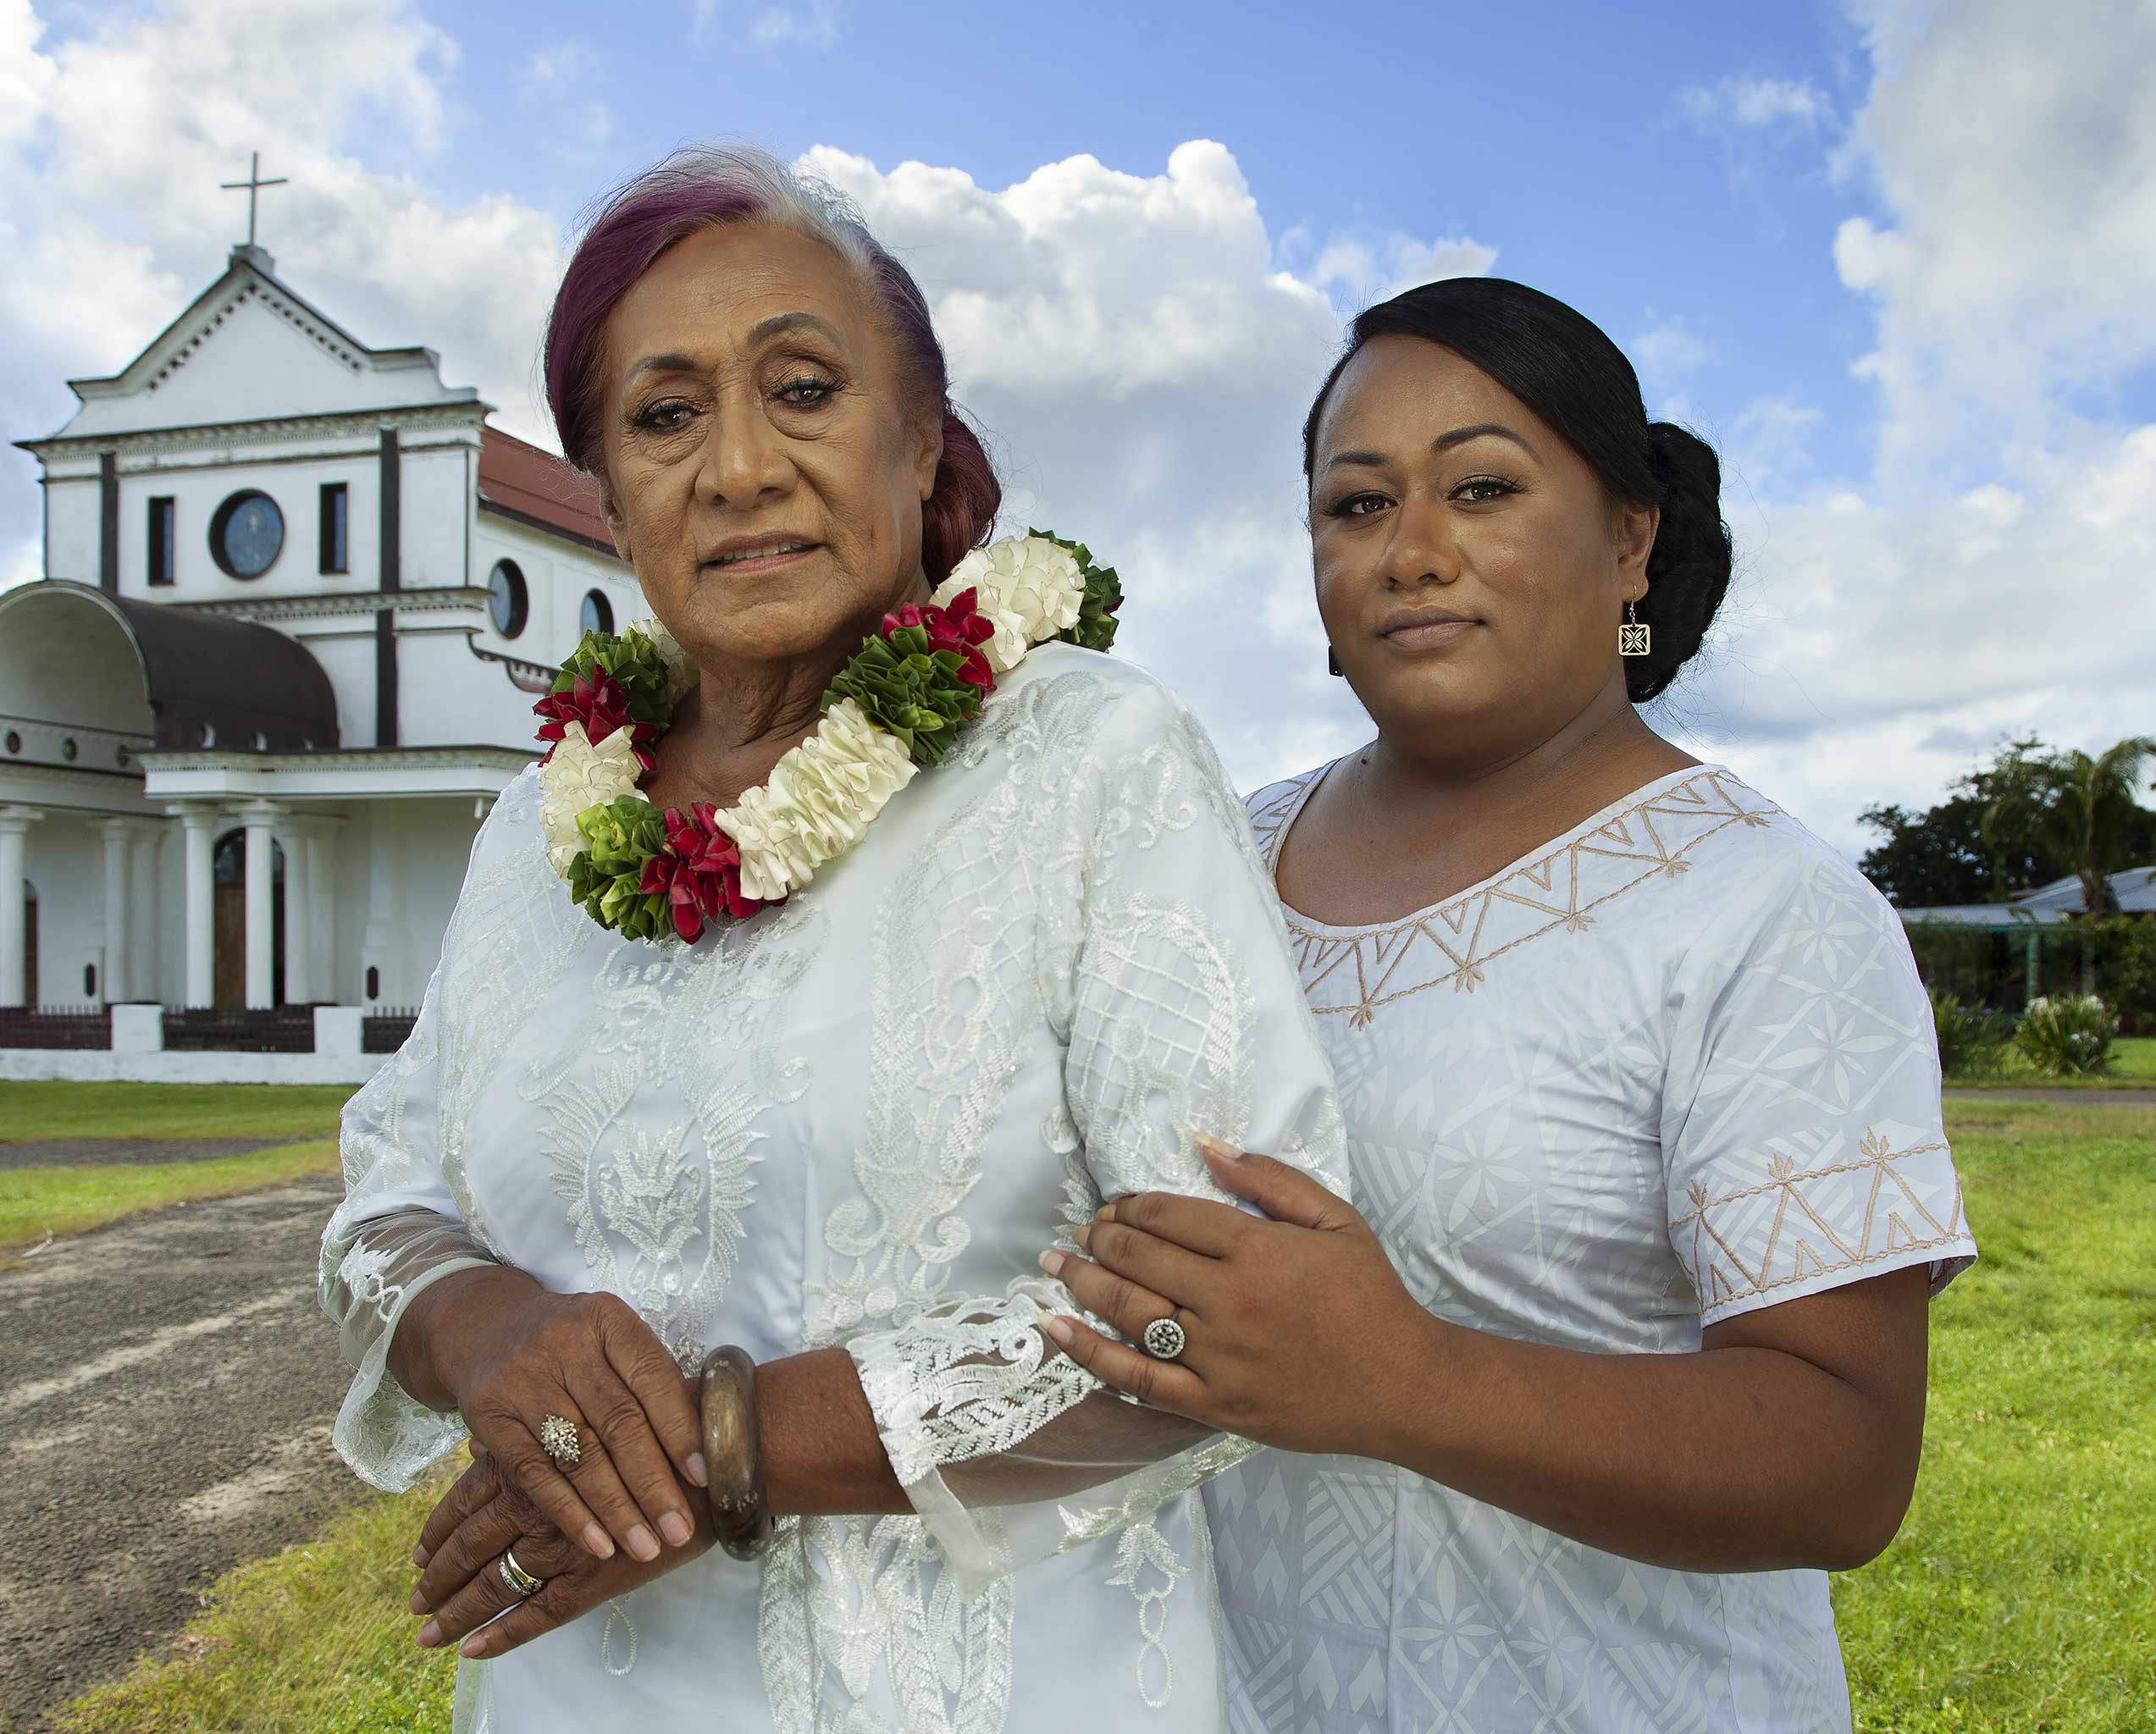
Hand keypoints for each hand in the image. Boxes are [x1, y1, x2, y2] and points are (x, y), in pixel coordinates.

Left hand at [408, 1446, 711, 1659]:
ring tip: (427, 1633)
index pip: (469, 1500)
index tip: (417, 1553)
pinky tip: (473, 1650)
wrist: (718, 1456)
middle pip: (471, 1544)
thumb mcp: (595, 1414)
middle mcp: (535, 1503)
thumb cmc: (663, 1425)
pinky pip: (534, 1615)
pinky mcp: (589, 1579)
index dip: (439, 1528)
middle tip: (414, 1601)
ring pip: (492, 1583)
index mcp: (534, 1459)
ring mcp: (559, 1544)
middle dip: (438, 1575)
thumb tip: (479, 1446)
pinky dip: (502, 1635)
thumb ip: (534, 1435)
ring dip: (456, 1611)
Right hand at [422, 1270, 707, 1564]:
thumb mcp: (610, 1337)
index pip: (652, 1378)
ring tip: (646, 1547)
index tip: (704, 1478)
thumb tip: (701, 1452)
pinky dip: (570, 1514)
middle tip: (679, 1530)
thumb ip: (649, 1381)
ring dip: (616, 1509)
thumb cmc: (571, 1341)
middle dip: (653, 1484)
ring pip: (579, 1455)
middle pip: (618, 1423)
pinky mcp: (489, 1417)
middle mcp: (564, 1345)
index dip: (680, 1430)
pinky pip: (535, 1474)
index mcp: (607, 1319)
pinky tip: (598, 1544)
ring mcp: (523, 1380)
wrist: (484, 1326)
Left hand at [1038, 1138, 1432, 1455]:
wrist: (1402, 1385)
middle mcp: (1230, 1301)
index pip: (1170, 1216)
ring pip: (1130, 1311)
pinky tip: (1058, 1328)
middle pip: (1140, 1258)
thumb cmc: (1370, 1297)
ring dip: (1083, 1282)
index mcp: (1258, 1250)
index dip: (1131, 1206)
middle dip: (1100, 1238)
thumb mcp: (1336, 1220)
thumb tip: (1205, 1144)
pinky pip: (1138, 1378)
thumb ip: (1270, 1180)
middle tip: (1081, 1231)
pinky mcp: (1214, 1405)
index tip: (1115, 1206)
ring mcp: (1219, 1358)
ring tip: (1056, 1264)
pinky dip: (1090, 1352)